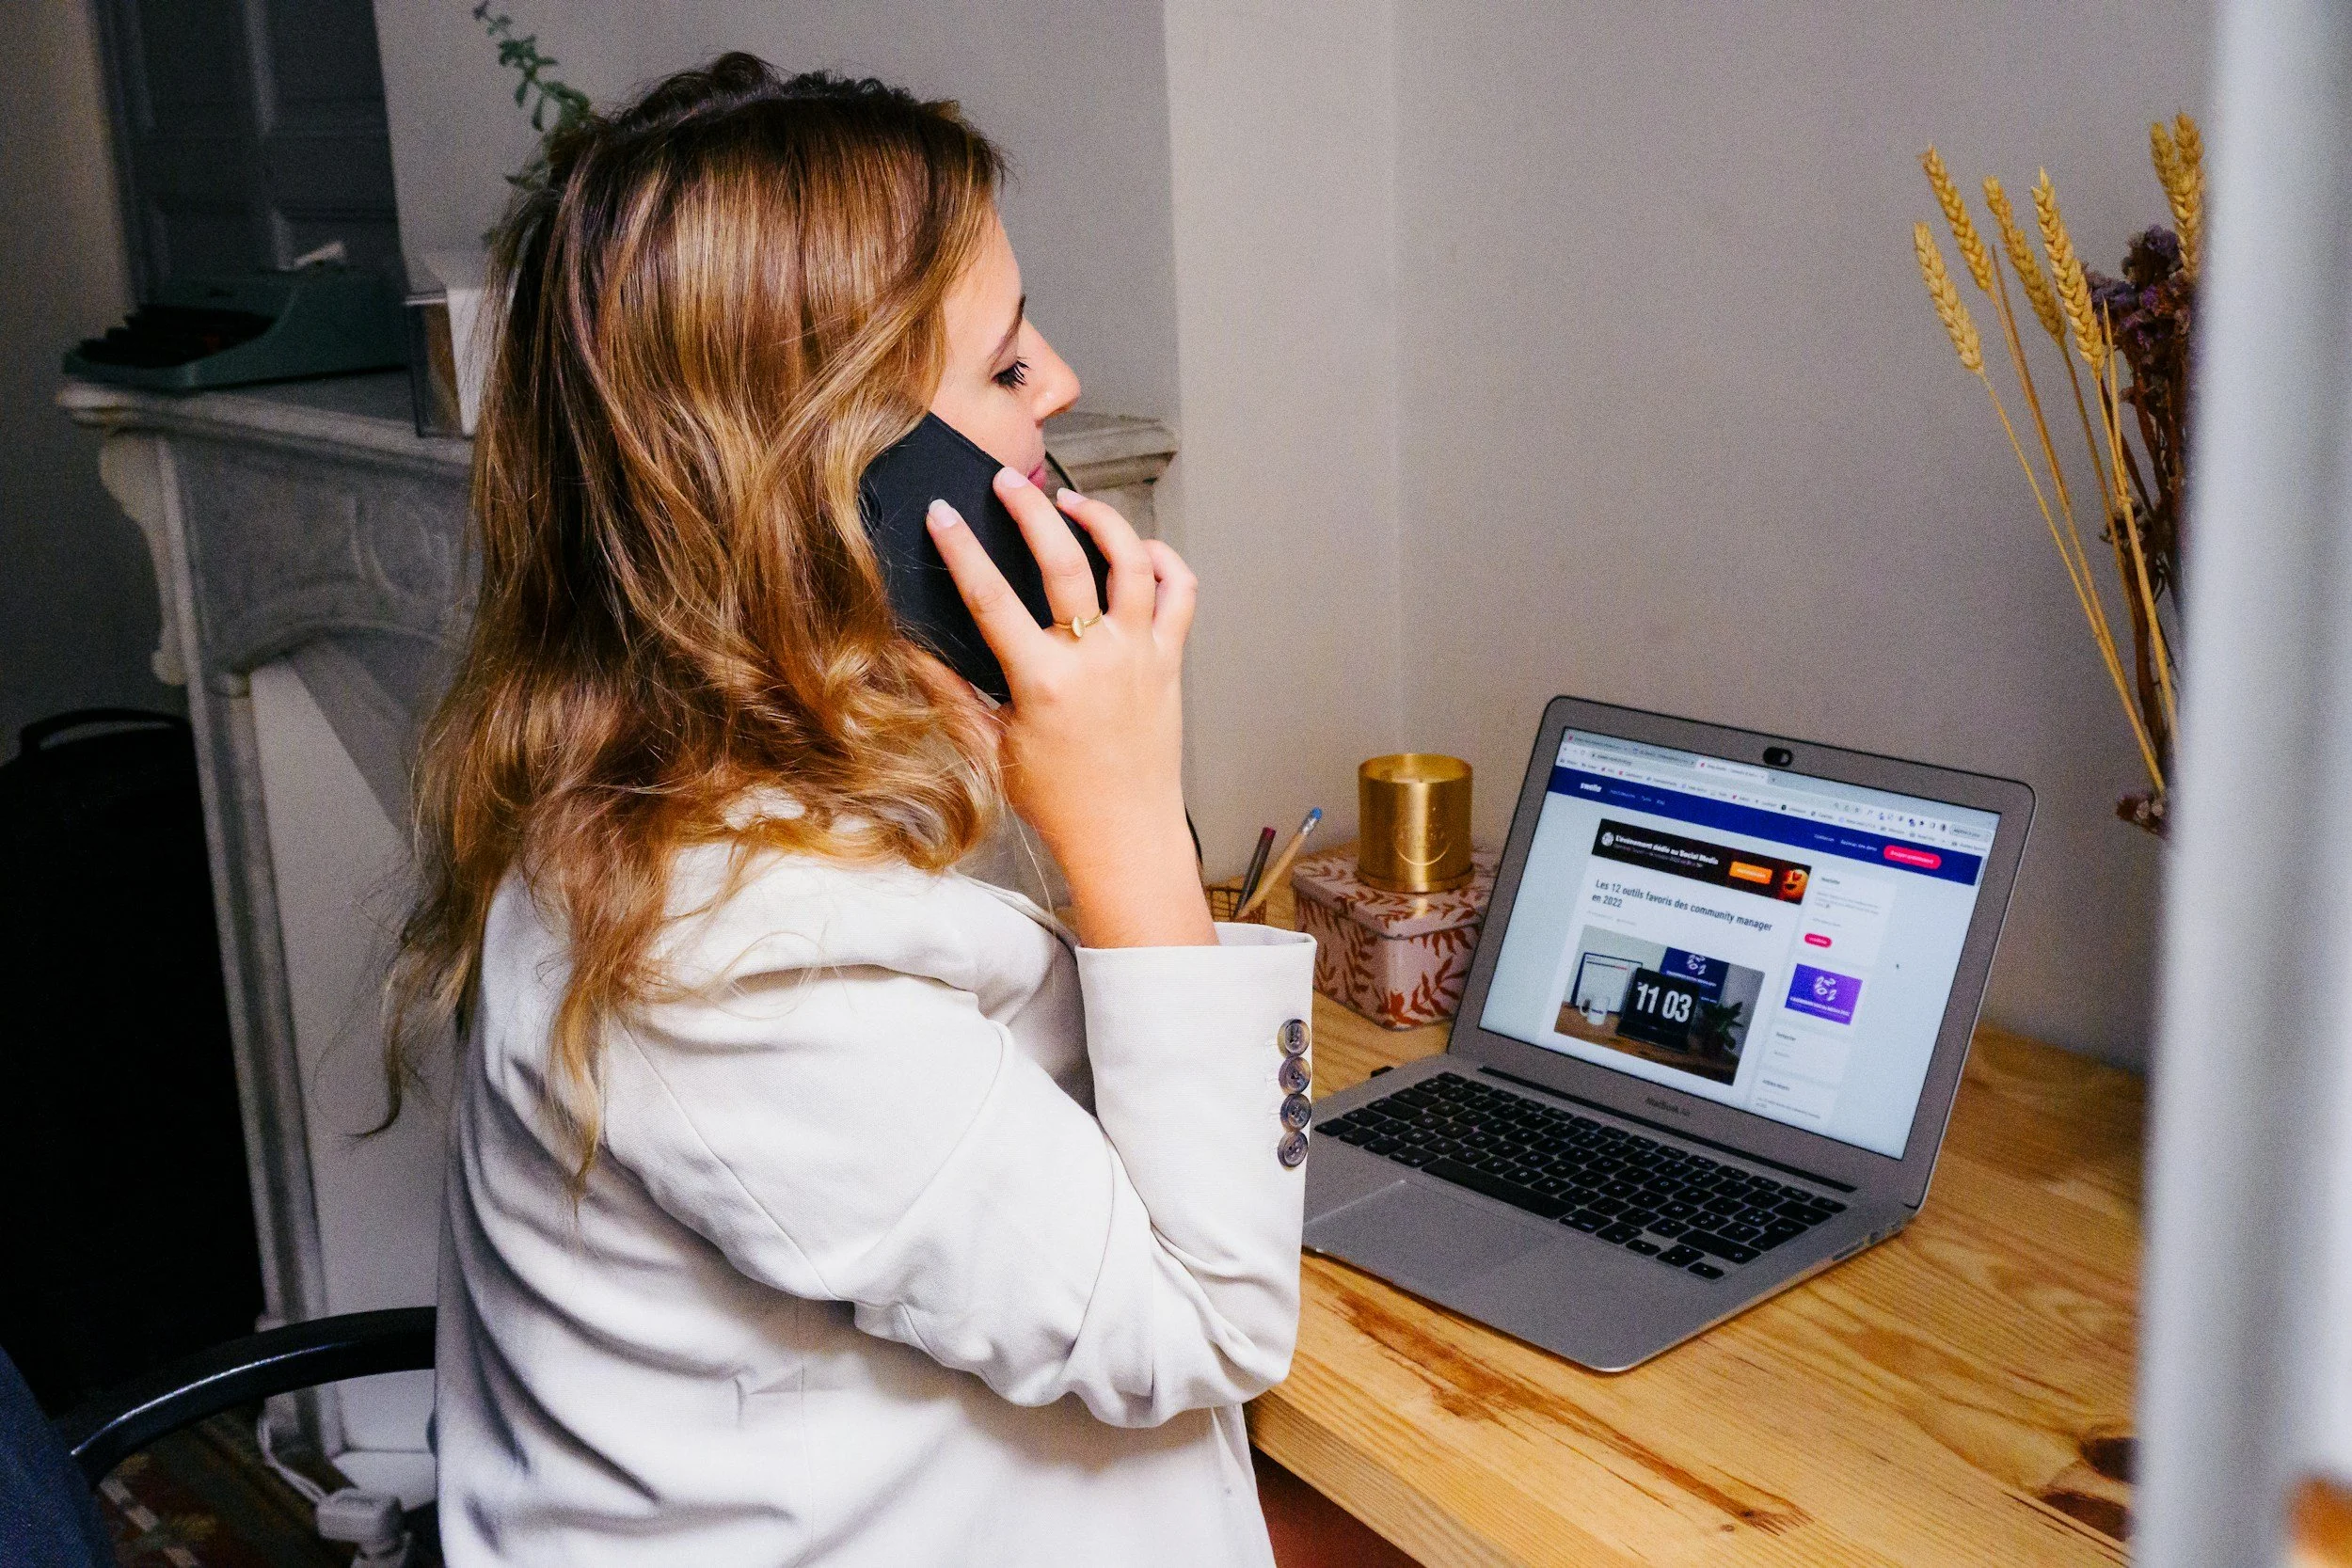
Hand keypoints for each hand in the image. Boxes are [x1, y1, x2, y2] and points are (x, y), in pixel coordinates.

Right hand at [926, 468, 1213, 947]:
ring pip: (1131, 562)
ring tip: (1072, 503)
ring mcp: (1141, 656)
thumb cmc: (1059, 801)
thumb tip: (910, 649)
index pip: (992, 598)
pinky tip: (1136, 549)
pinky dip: (1162, 560)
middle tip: (1007, 483)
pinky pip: (1179, 592)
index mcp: (1045, 683)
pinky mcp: (1171, 661)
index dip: (961, 550)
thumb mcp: (991, 749)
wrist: (1126, 836)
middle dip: (1031, 511)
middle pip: (1065, 561)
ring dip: (1102, 521)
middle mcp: (1097, 661)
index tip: (942, 514)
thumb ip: (951, 694)